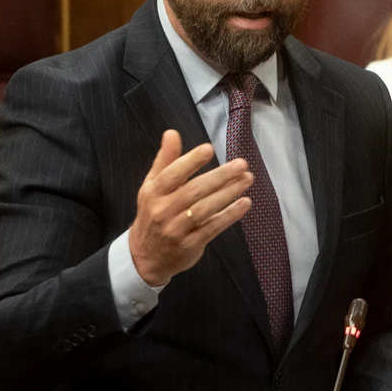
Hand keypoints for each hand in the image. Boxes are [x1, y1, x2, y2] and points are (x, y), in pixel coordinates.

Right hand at [129, 129, 252, 286]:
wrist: (145, 257)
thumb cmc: (152, 214)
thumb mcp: (152, 186)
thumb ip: (165, 160)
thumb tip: (172, 133)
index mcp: (153, 192)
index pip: (172, 174)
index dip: (190, 161)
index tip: (209, 149)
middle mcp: (162, 211)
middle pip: (193, 191)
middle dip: (219, 177)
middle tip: (241, 164)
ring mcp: (176, 229)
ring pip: (205, 209)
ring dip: (228, 193)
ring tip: (247, 180)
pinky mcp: (190, 245)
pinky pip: (212, 227)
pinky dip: (229, 215)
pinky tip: (244, 204)